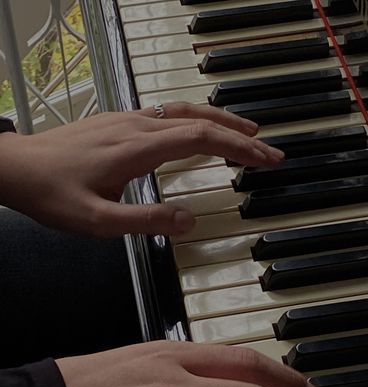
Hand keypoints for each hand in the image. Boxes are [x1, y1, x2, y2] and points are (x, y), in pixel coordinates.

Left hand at [0, 102, 283, 236]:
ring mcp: (127, 121)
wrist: (16, 169)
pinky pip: (168, 113)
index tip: (266, 158)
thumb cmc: (52, 193)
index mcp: (138, 148)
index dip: (239, 148)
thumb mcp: (98, 221)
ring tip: (246, 132)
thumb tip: (189, 222)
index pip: (203, 139)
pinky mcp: (118, 124)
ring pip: (185, 111)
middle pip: (201, 119)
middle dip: (241, 134)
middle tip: (269, 148)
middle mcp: (137, 127)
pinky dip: (195, 119)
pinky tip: (198, 129)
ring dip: (220, 120)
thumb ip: (146, 222)